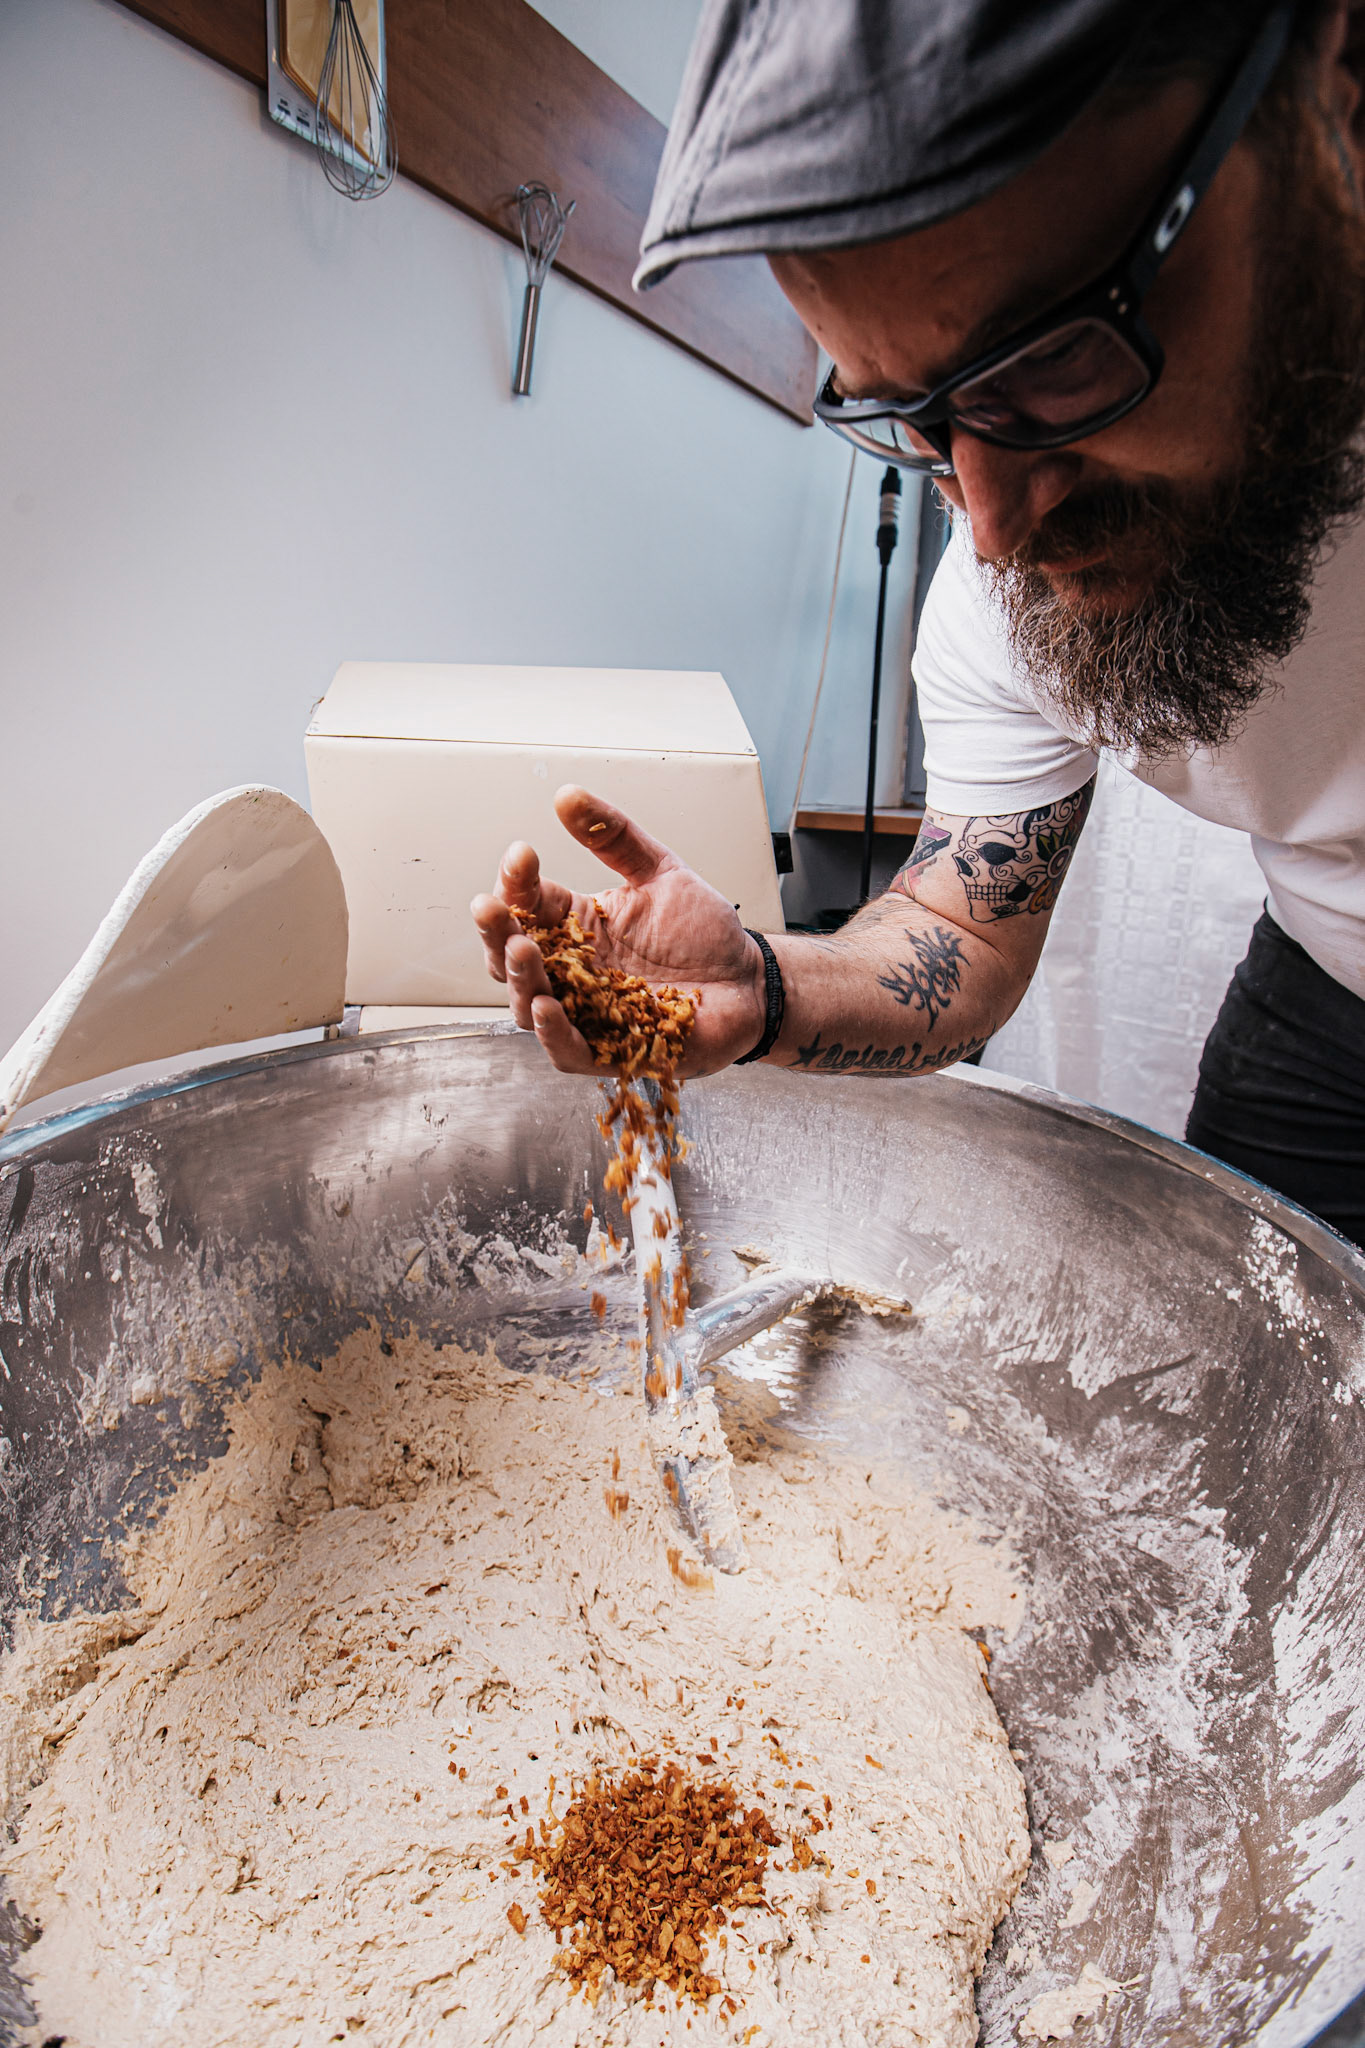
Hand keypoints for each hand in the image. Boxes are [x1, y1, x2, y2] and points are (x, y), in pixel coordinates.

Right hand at [470, 786, 765, 1075]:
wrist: (750, 981)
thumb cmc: (704, 934)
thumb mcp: (660, 871)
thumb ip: (613, 836)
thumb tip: (566, 794)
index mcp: (576, 925)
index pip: (527, 903)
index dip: (516, 882)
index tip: (522, 854)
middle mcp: (572, 970)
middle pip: (511, 956)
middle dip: (496, 932)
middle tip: (490, 907)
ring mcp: (586, 1012)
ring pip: (529, 1003)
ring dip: (521, 978)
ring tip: (523, 948)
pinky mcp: (612, 1051)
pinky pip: (568, 1050)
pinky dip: (554, 1031)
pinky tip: (545, 1006)